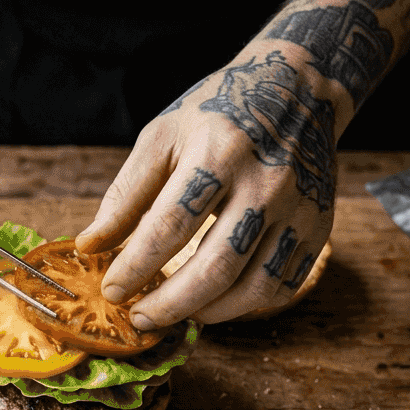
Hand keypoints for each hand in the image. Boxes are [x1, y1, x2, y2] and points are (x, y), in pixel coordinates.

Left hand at [78, 49, 338, 327]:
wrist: (298, 91)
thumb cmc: (219, 114)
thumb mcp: (163, 136)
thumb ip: (126, 194)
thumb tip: (91, 246)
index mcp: (219, 152)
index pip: (171, 224)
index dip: (137, 265)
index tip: (111, 290)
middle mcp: (266, 183)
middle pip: (216, 265)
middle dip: (171, 304)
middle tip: (140, 318)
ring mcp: (299, 209)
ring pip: (254, 286)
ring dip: (208, 312)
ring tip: (175, 313)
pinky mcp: (319, 228)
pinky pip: (282, 285)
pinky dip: (245, 306)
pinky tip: (215, 302)